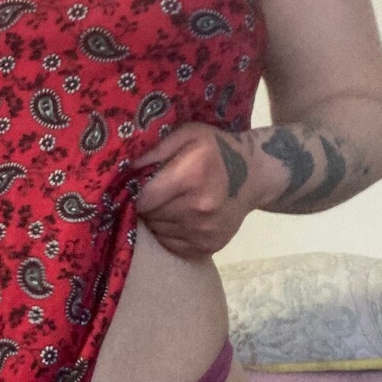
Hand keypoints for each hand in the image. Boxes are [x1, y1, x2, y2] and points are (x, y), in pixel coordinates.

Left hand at [133, 123, 259, 260]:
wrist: (254, 175)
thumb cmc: (215, 150)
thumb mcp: (189, 134)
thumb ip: (156, 148)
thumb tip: (126, 168)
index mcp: (192, 176)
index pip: (143, 197)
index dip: (135, 192)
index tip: (136, 185)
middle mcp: (199, 207)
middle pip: (150, 216)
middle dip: (146, 205)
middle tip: (155, 192)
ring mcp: (205, 231)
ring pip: (158, 231)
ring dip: (157, 219)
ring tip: (170, 202)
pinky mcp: (208, 247)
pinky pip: (170, 244)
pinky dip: (168, 232)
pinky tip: (180, 217)